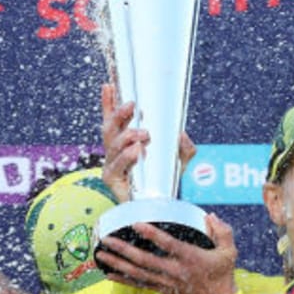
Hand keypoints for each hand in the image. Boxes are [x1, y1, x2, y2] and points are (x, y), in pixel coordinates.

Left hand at [96, 214, 238, 293]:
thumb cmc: (223, 276)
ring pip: (138, 272)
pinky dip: (123, 279)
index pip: (168, 244)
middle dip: (123, 249)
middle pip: (144, 260)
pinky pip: (139, 284)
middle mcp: (174, 270)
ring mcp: (166, 281)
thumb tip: (210, 216)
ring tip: (101, 254)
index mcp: (190, 258)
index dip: (151, 234)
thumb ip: (222, 231)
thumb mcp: (229, 252)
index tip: (136, 224)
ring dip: (118, 263)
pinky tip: (108, 274)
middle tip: (107, 239)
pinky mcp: (162, 289)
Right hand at [100, 83, 197, 203]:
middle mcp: (114, 150)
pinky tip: (137, 150)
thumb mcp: (179, 160)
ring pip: (113, 144)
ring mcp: (111, 164)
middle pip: (110, 127)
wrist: (160, 207)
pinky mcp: (112, 179)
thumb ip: (184, 147)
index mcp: (125, 141)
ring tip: (143, 135)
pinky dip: (127, 156)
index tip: (109, 85)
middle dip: (119, 114)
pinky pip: (117, 165)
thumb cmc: (164, 180)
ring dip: (128, 136)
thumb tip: (181, 135)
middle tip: (133, 106)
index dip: (109, 102)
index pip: (113, 119)